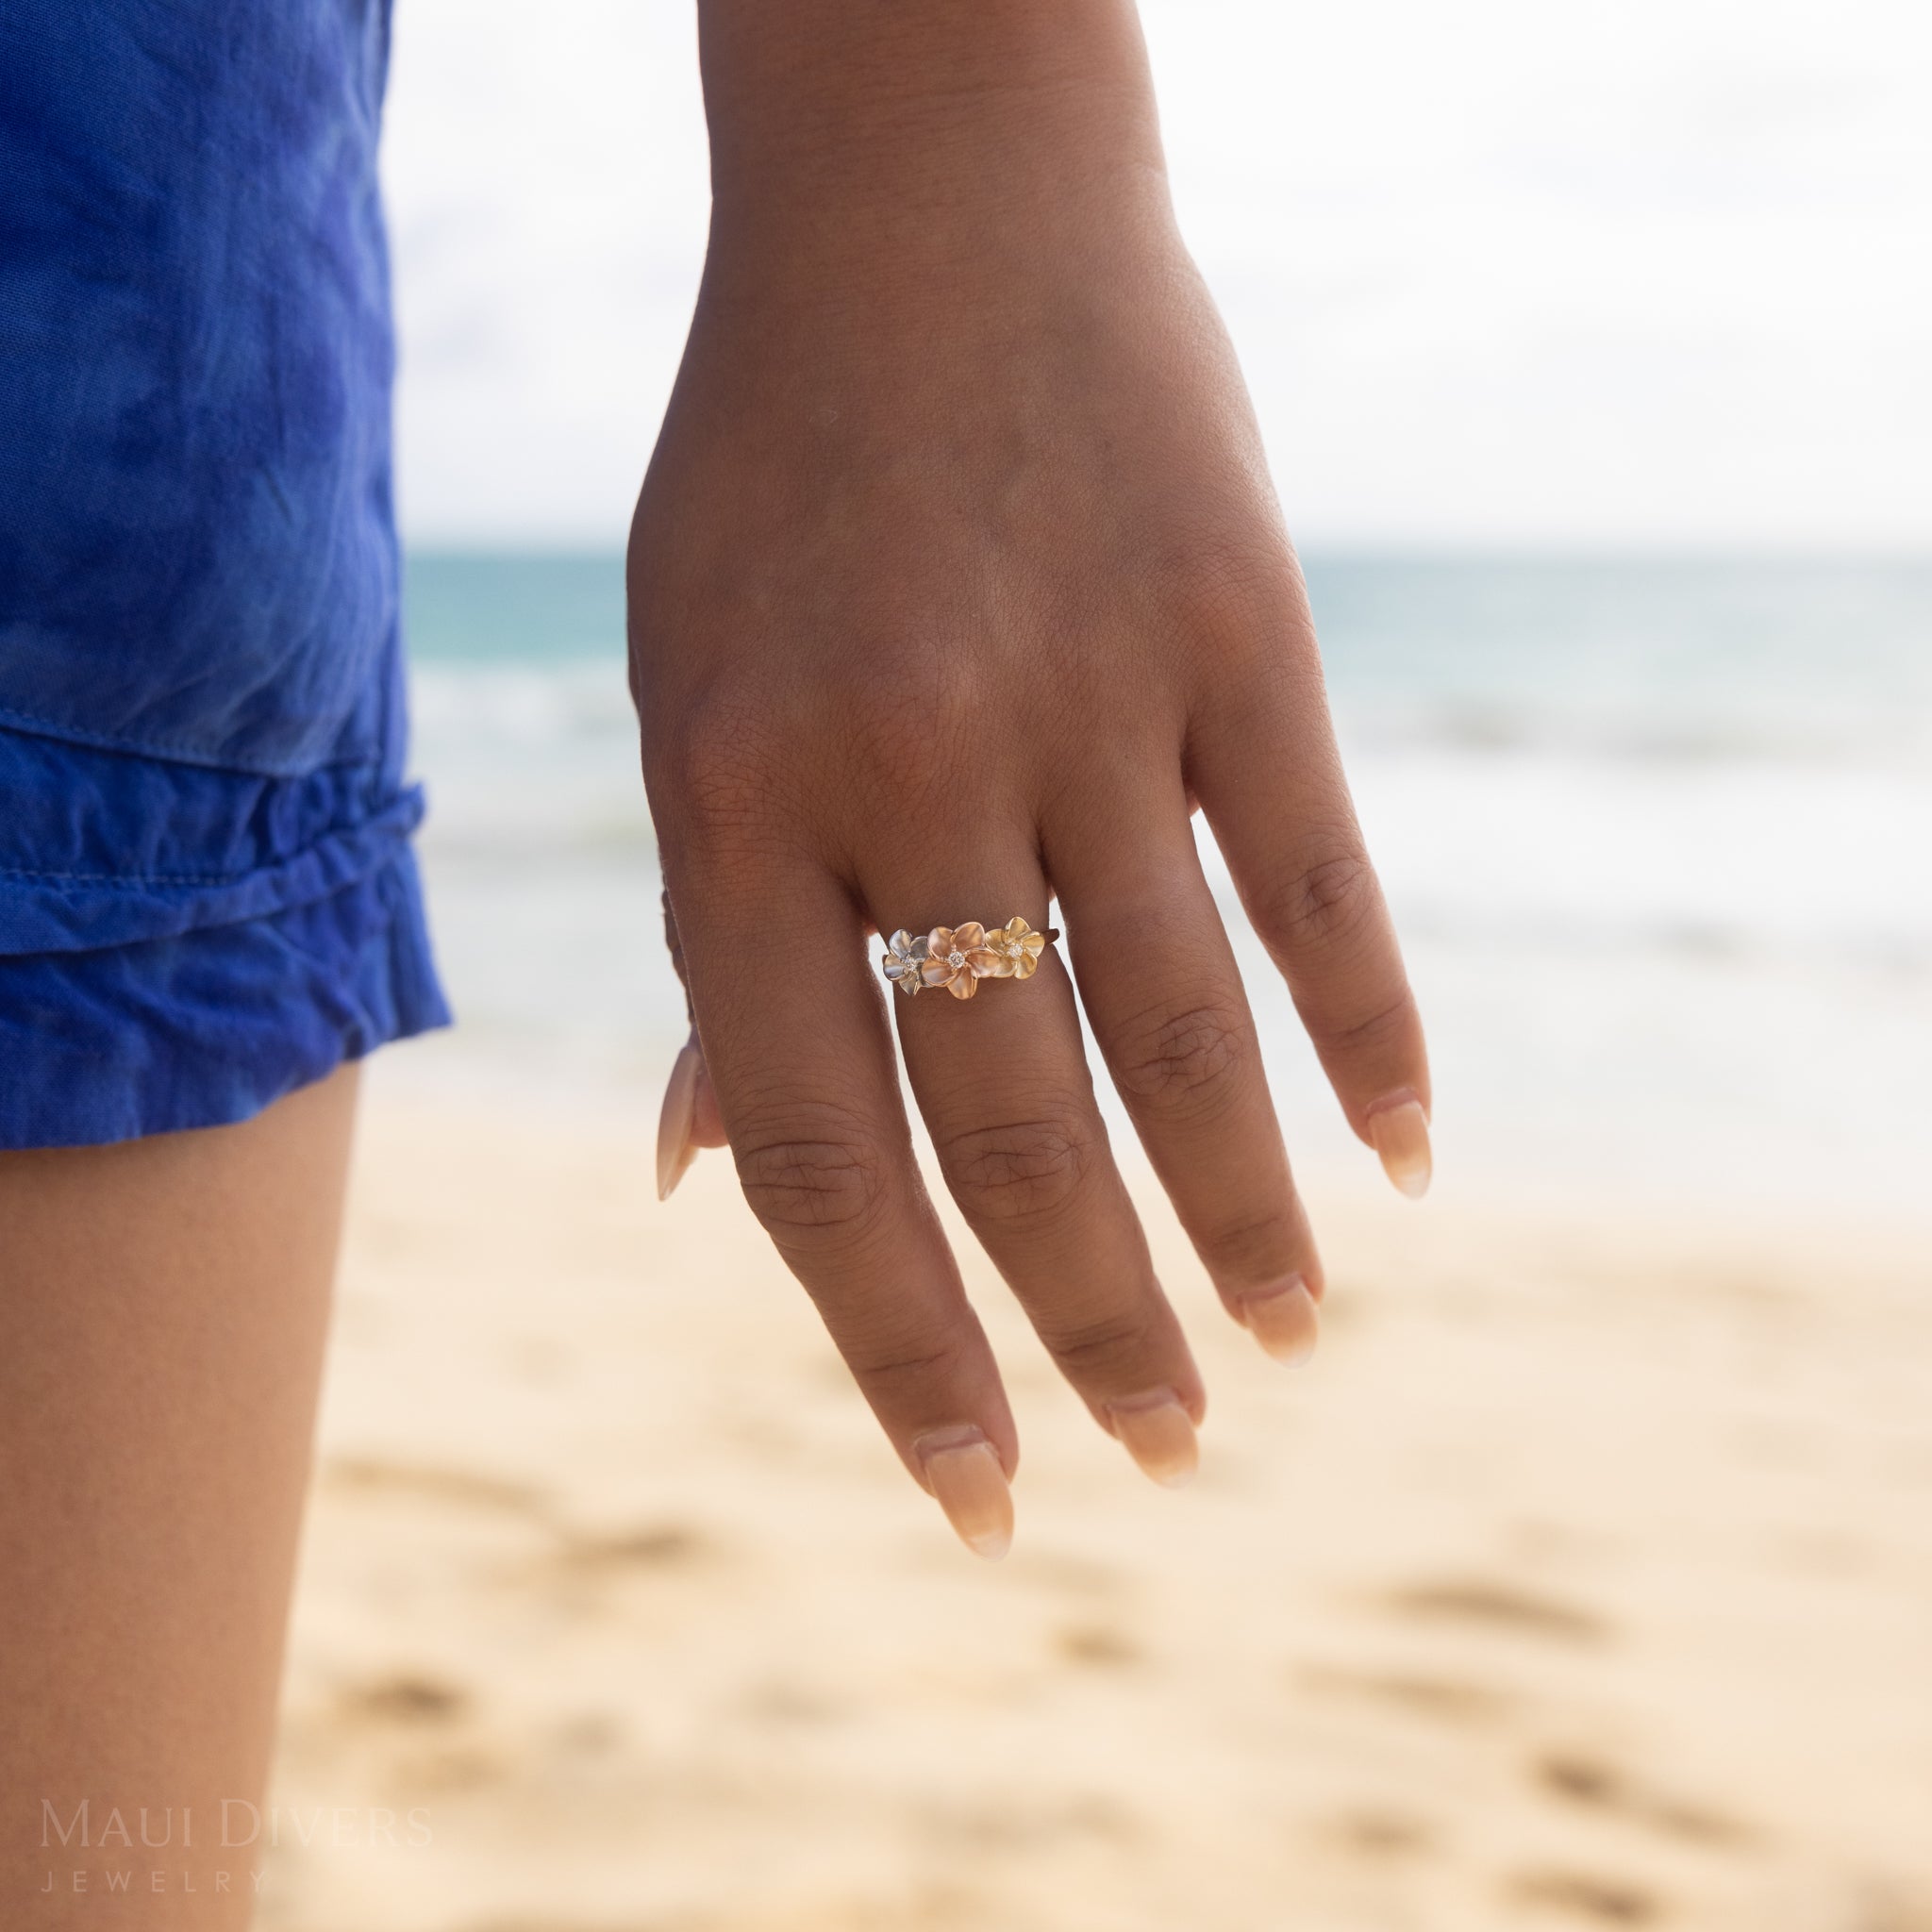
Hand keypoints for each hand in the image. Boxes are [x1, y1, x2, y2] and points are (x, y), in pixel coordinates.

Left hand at [630, 0, 1430, 1555]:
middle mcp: (912, 764)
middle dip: (1090, 1321)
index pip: (819, 1151)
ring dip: (1243, 1216)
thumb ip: (713, 944)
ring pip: (1188, 1033)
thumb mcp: (688, 704)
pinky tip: (1406, 1157)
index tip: (979, 1491)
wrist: (923, 204)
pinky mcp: (1243, 630)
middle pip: (1020, 1121)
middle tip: (1159, 1451)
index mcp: (731, 803)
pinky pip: (1322, 881)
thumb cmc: (777, 490)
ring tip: (1282, 1346)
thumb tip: (694, 1180)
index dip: (900, 1346)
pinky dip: (1373, 1036)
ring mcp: (1091, 693)